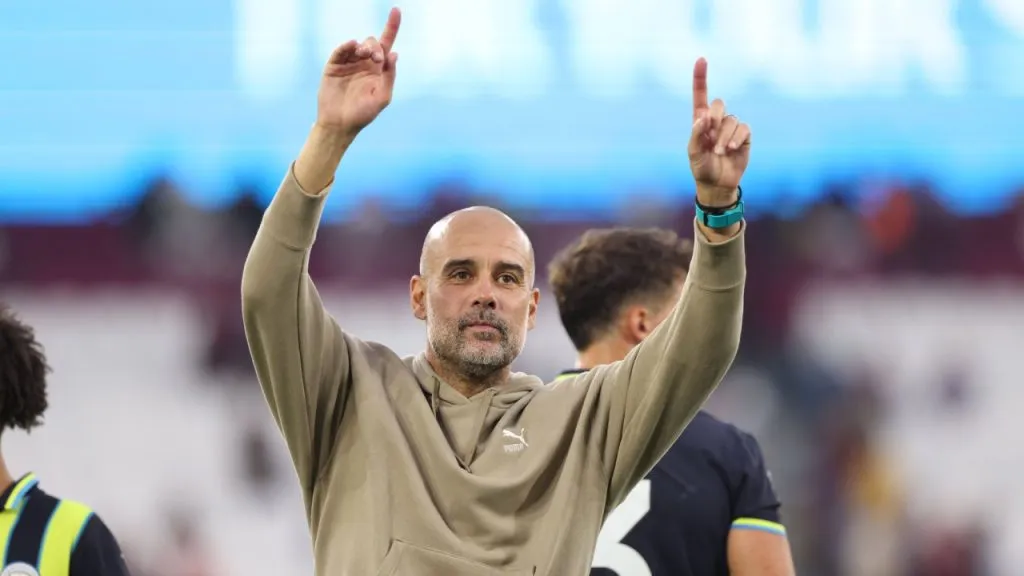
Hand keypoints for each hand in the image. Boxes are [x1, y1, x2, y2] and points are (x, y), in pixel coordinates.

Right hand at [316, 7, 401, 137]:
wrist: (340, 124)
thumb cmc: (363, 114)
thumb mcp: (382, 97)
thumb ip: (389, 76)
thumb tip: (394, 53)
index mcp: (379, 70)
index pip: (387, 44)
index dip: (392, 26)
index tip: (396, 10)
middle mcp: (365, 63)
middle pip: (373, 42)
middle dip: (376, 47)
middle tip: (376, 60)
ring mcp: (349, 63)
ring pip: (359, 44)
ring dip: (365, 47)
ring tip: (365, 56)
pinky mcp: (334, 65)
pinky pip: (341, 50)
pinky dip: (347, 45)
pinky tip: (352, 45)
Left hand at [688, 58, 750, 205]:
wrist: (717, 184)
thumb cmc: (701, 168)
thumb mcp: (693, 153)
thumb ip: (695, 134)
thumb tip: (702, 116)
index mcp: (700, 121)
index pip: (699, 95)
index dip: (700, 77)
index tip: (701, 59)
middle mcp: (716, 120)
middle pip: (718, 104)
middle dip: (714, 118)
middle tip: (709, 135)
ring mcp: (731, 127)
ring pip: (731, 120)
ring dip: (724, 136)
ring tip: (719, 152)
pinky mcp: (744, 135)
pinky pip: (743, 128)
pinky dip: (736, 138)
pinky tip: (732, 149)